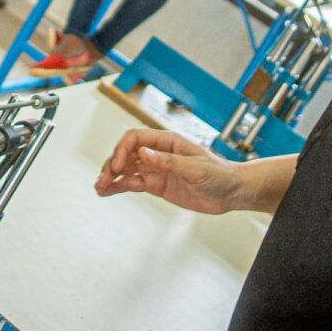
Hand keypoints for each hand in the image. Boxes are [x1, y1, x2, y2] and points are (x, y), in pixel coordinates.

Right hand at [95, 128, 249, 213]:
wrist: (231, 192)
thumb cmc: (219, 174)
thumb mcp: (195, 168)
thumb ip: (168, 162)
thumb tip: (143, 153)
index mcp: (167, 142)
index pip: (135, 138)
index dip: (123, 150)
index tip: (119, 167)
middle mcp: (158, 153)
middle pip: (126, 153)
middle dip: (112, 165)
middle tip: (103, 180)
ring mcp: (156, 169)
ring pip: (127, 169)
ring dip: (112, 176)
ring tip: (100, 188)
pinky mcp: (157, 185)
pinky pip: (134, 183)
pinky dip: (119, 187)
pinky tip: (107, 192)